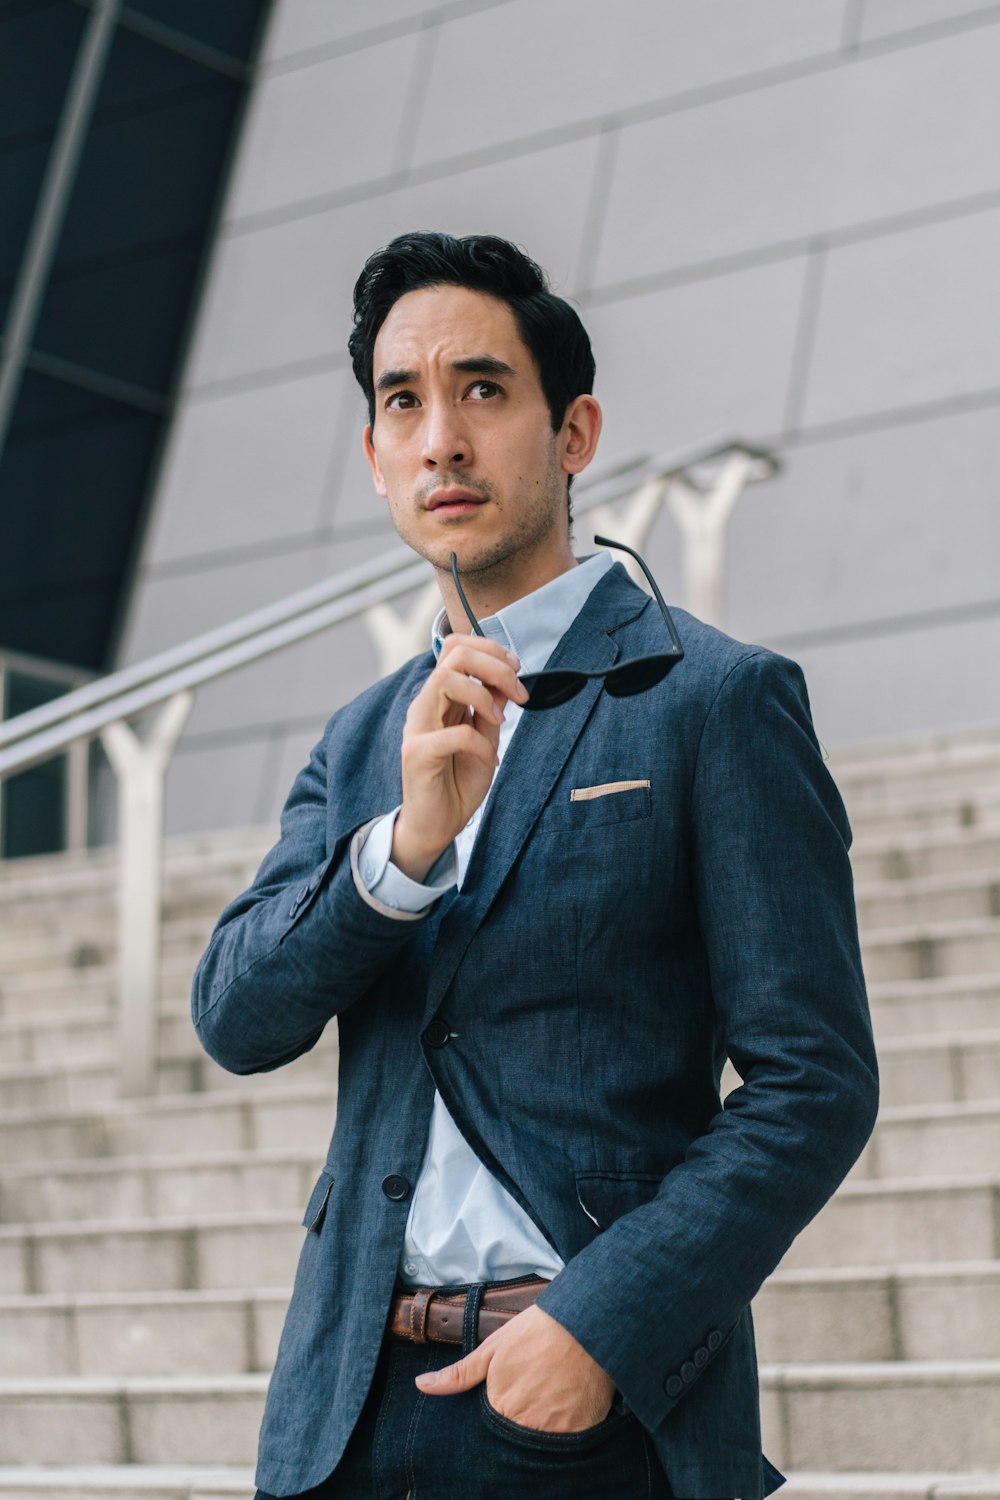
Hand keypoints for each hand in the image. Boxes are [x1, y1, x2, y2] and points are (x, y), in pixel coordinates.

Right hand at [392, 633, 528, 880]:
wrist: (436, 825)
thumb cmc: (457, 782)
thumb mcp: (485, 738)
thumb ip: (491, 709)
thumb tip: (505, 681)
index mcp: (441, 698)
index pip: (457, 648)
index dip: (490, 649)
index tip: (517, 669)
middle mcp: (426, 705)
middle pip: (454, 653)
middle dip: (494, 664)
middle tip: (518, 691)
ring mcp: (418, 727)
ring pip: (445, 679)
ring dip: (484, 694)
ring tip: (499, 721)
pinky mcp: (417, 753)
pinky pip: (454, 733)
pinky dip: (481, 743)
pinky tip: (490, 759)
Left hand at [413, 1304, 615, 1432]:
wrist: (583, 1323)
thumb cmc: (535, 1332)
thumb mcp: (492, 1349)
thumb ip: (458, 1374)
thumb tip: (421, 1385)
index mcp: (500, 1408)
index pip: (493, 1426)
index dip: (502, 1410)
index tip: (514, 1392)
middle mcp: (525, 1426)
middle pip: (517, 1434)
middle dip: (522, 1419)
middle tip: (535, 1390)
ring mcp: (554, 1431)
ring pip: (542, 1440)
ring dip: (544, 1424)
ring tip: (552, 1394)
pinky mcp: (581, 1431)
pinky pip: (569, 1441)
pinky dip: (568, 1427)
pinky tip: (569, 1401)